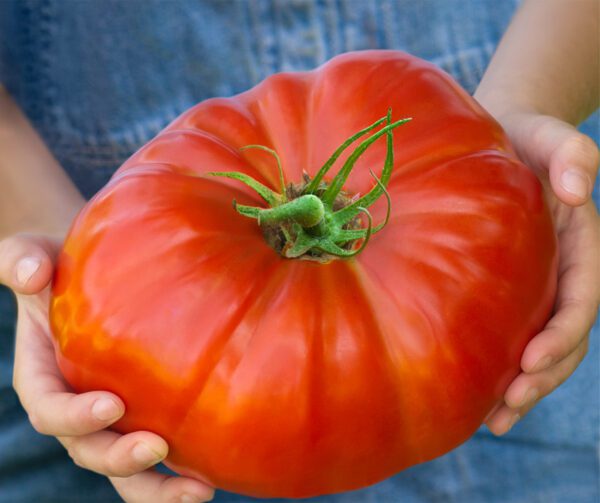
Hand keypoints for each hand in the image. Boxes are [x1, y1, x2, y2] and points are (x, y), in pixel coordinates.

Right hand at [1, 233, 214, 502]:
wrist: (90, 274)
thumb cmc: (60, 266)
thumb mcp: (33, 255)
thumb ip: (23, 261)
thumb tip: (34, 274)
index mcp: (43, 376)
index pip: (49, 407)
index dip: (74, 415)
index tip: (111, 405)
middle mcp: (77, 405)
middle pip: (89, 449)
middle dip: (118, 458)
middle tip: (154, 449)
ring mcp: (112, 415)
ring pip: (126, 468)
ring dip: (158, 486)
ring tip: (199, 491)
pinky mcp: (146, 411)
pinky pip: (161, 448)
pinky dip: (184, 466)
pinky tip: (217, 470)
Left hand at [483, 111, 599, 433]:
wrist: (497, 138)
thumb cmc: (523, 137)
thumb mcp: (549, 136)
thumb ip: (573, 155)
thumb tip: (577, 190)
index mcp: (577, 248)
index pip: (578, 303)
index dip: (561, 337)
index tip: (530, 361)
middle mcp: (558, 274)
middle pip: (561, 340)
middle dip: (539, 379)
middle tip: (504, 411)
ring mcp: (532, 285)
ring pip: (534, 347)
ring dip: (518, 388)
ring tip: (490, 421)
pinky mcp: (501, 289)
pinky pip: (504, 333)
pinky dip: (493, 365)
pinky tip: (469, 393)